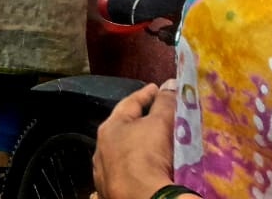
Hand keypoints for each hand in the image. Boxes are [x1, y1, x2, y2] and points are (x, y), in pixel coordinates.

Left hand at [92, 83, 179, 198]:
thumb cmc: (146, 155)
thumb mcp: (159, 124)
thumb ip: (164, 102)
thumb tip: (170, 83)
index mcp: (109, 128)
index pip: (130, 103)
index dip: (146, 94)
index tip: (158, 88)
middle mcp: (101, 149)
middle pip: (125, 130)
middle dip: (142, 124)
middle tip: (160, 117)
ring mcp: (105, 173)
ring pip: (124, 155)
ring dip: (138, 150)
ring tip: (157, 147)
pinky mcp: (111, 192)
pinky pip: (126, 176)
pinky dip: (137, 171)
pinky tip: (146, 173)